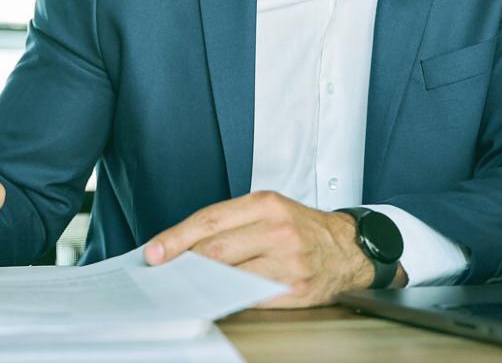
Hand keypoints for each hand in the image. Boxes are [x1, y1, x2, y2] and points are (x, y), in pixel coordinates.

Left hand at [144, 190, 403, 307]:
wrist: (347, 248)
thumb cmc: (301, 227)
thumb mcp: (269, 210)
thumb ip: (231, 224)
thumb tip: (185, 245)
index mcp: (266, 204)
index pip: (209, 221)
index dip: (176, 238)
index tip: (154, 252)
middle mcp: (277, 230)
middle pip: (216, 250)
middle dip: (184, 264)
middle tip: (163, 273)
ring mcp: (288, 261)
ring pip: (231, 275)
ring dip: (203, 283)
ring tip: (187, 285)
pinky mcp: (295, 288)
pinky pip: (252, 296)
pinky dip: (230, 298)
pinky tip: (217, 297)